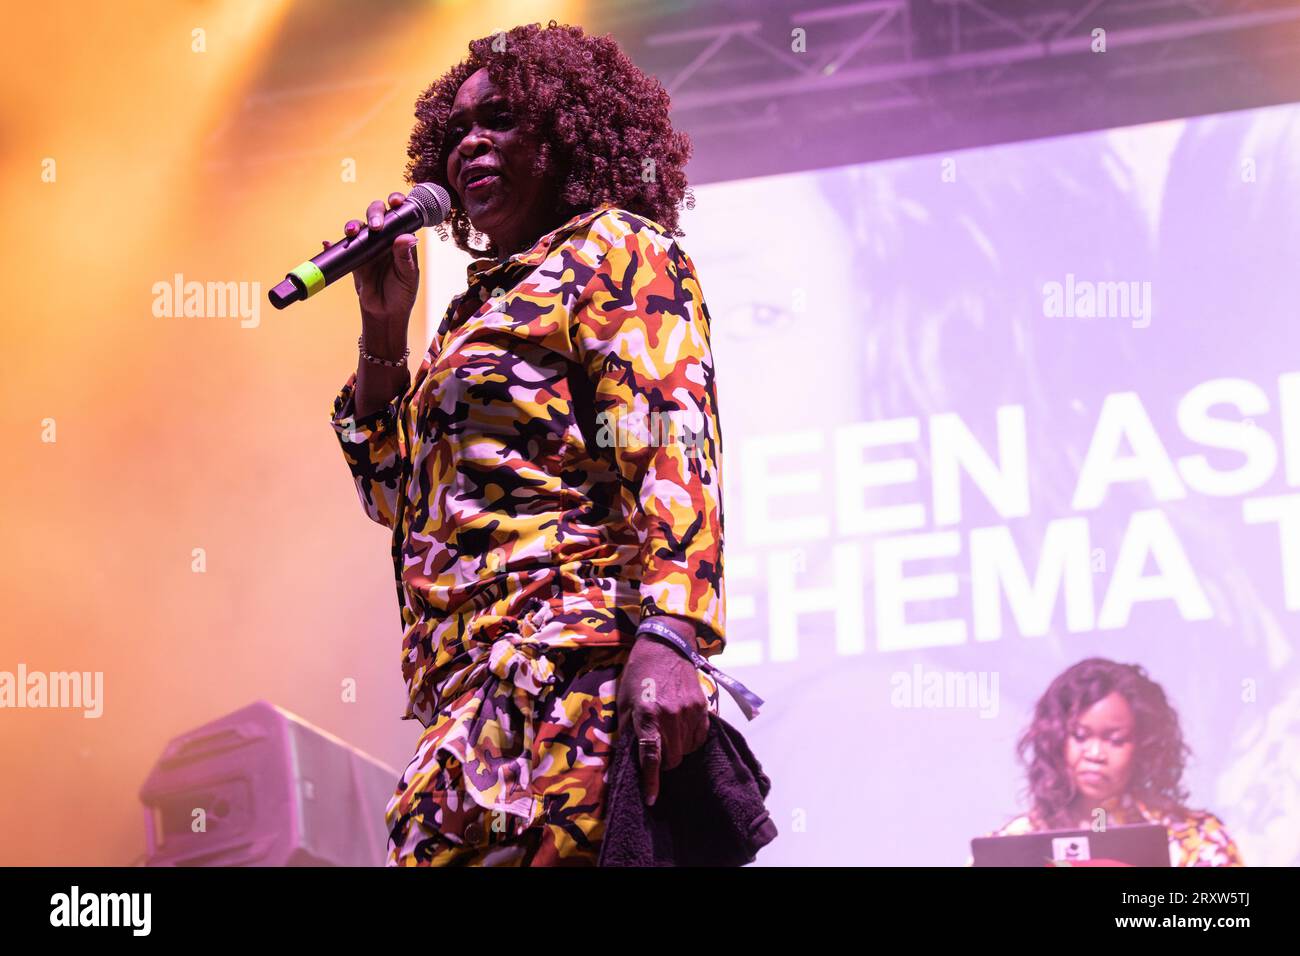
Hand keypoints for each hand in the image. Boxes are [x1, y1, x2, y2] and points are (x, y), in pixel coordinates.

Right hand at [322, 193, 419, 347]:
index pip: (399, 215)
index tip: (395, 201)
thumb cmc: (402, 293)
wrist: (385, 312)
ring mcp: (367, 247)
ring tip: (352, 232)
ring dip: (353, 225)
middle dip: (374, 213)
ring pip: (358, 228)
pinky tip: (327, 242)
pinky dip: (332, 244)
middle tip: (374, 226)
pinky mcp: (353, 258)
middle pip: (376, 215)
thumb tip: (408, 237)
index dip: (396, 203)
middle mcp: (383, 238)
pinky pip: (341, 247)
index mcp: (400, 239)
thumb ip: (405, 256)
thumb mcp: (408, 275)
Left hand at [616, 624, 709, 806]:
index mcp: (648, 715)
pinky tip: (682, 728)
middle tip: (656, 747)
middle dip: (663, 761)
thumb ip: (629, 728)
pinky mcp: (702, 707)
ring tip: (669, 734)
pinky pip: (700, 738)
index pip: (651, 757)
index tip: (651, 800)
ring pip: (687, 751)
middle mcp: (671, 716)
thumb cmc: (639, 673)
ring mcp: (689, 711)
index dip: (652, 782)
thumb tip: (629, 756)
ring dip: (677, 750)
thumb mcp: (625, 700)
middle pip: (672, 759)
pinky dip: (691, 740)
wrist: (666, 645)